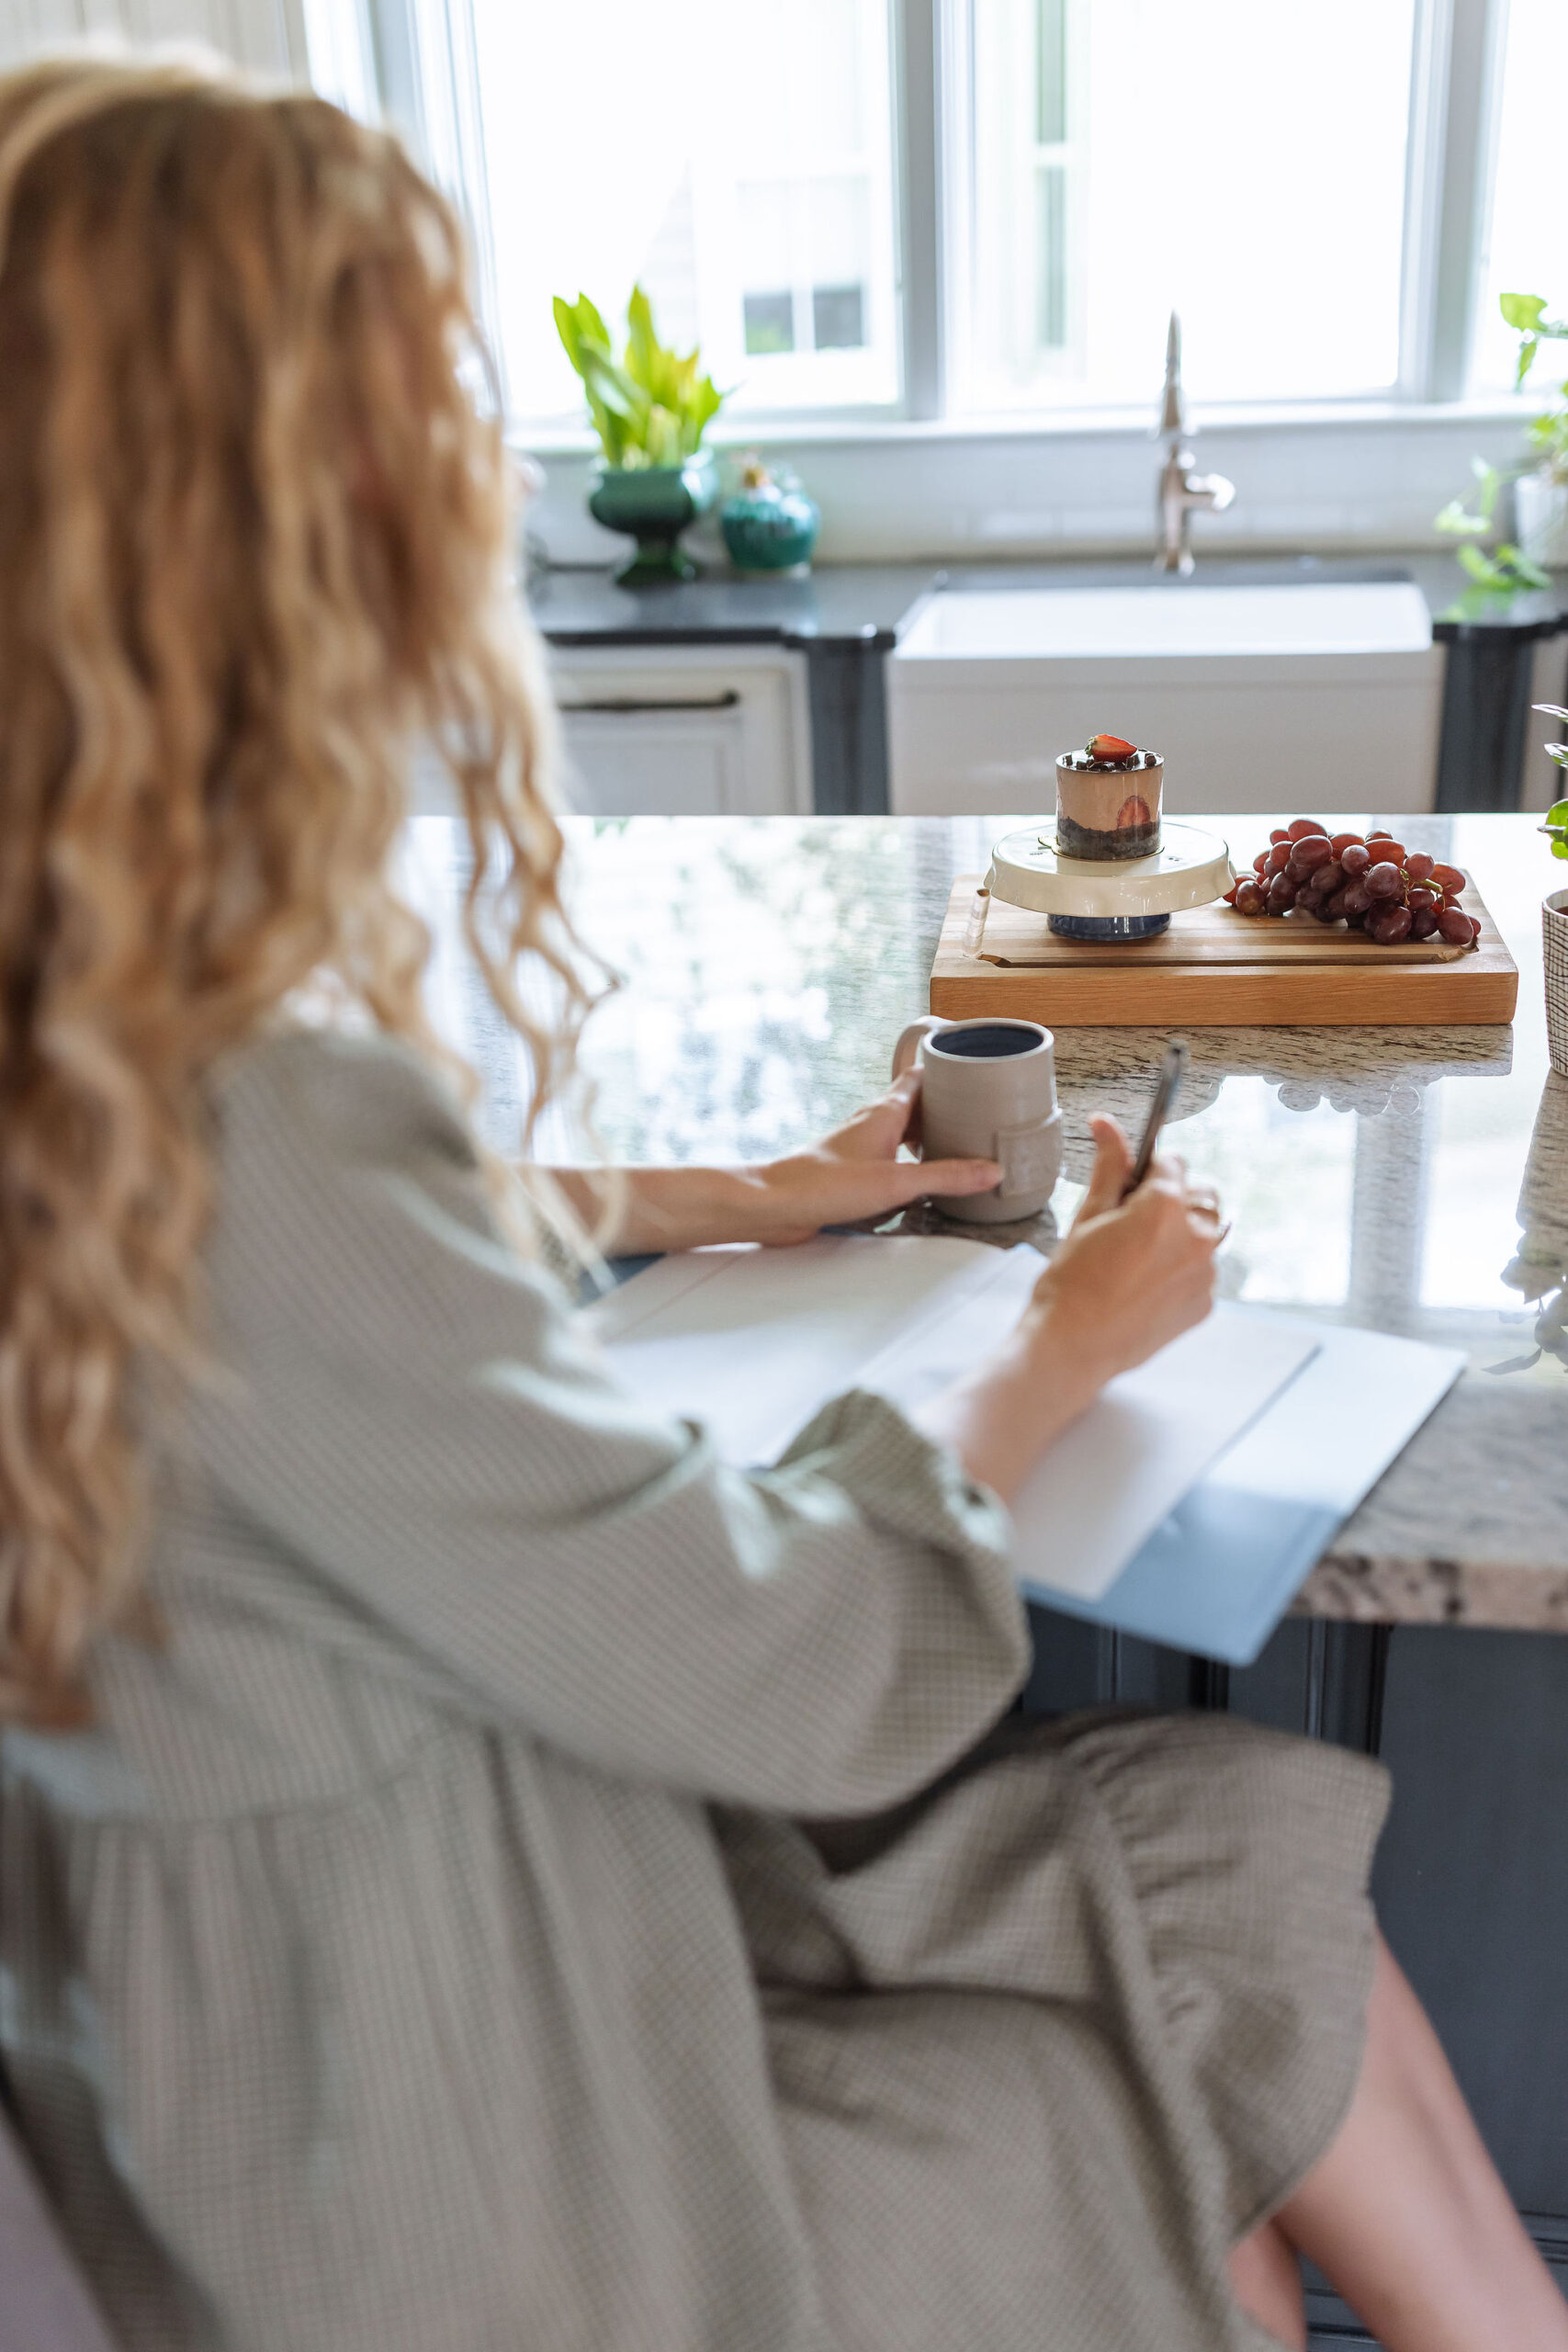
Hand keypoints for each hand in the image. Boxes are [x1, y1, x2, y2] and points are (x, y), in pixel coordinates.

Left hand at [745, 1070, 1000, 1243]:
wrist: (775, 1204)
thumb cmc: (826, 1185)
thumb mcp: (897, 1183)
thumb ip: (946, 1176)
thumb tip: (992, 1171)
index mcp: (884, 1113)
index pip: (920, 1077)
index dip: (947, 1071)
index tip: (975, 1071)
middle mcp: (871, 1123)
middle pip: (915, 1106)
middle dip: (945, 1109)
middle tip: (979, 1117)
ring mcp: (859, 1146)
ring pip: (901, 1133)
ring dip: (927, 1137)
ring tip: (958, 1148)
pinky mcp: (850, 1170)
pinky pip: (889, 1158)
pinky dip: (909, 1162)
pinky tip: (919, 1181)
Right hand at [913, 1113, 1224, 1503]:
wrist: (1072, 1347)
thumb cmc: (1070, 1283)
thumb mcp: (1087, 1216)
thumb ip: (1109, 1167)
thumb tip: (1107, 1124)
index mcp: (1165, 1206)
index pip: (1173, 1162)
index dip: (1148, 1171)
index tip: (1131, 1185)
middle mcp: (1196, 1236)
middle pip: (1200, 1195)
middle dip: (1173, 1200)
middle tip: (1132, 1223)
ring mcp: (1205, 1273)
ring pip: (1204, 1234)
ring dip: (1180, 1236)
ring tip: (1135, 1260)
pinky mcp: (1204, 1303)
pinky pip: (1201, 1271)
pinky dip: (1180, 1271)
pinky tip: (1143, 1286)